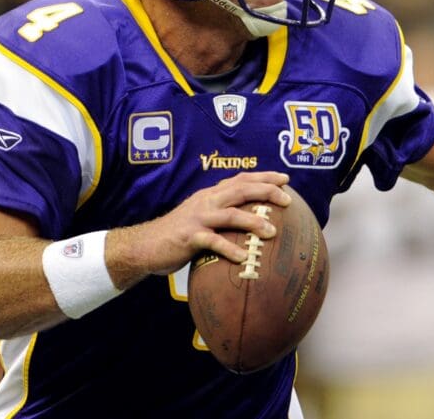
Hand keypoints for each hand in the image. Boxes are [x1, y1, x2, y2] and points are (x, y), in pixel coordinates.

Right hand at [113, 172, 292, 280]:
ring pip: (230, 215)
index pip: (240, 179)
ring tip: (272, 231)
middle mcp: (206, 201)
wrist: (146, 245)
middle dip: (266, 192)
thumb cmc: (178, 234)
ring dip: (253, 222)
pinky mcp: (189, 237)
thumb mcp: (202, 218)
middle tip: (287, 199)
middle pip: (240, 190)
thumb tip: (250, 220)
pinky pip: (212, 242)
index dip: (263, 176)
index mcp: (211, 195)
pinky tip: (244, 258)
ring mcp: (198, 218)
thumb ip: (221, 215)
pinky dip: (229, 249)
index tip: (285, 179)